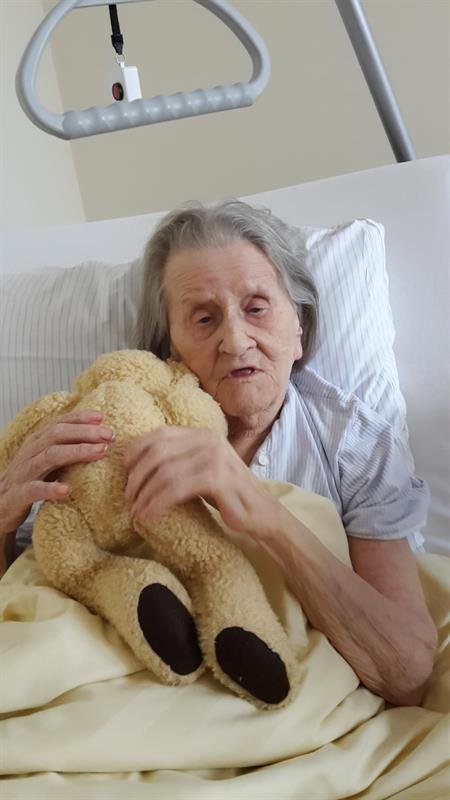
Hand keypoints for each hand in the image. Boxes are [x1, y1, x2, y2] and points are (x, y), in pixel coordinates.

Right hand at [0, 409, 113, 535]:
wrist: (0, 504)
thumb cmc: (30, 480)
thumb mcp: (47, 460)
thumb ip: (66, 447)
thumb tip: (99, 439)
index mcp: (37, 442)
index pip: (59, 423)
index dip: (79, 418)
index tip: (102, 417)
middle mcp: (30, 452)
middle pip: (57, 434)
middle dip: (85, 432)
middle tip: (110, 434)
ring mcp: (23, 472)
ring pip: (49, 456)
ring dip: (76, 452)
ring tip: (100, 452)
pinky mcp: (18, 494)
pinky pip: (34, 489)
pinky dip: (50, 488)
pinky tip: (67, 490)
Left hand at [123, 426, 277, 535]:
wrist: (260, 513)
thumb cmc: (226, 494)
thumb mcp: (200, 470)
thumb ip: (178, 460)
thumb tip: (135, 466)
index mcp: (202, 434)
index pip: (160, 434)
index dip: (136, 450)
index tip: (124, 471)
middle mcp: (209, 440)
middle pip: (158, 452)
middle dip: (137, 476)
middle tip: (127, 498)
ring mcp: (215, 458)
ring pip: (165, 472)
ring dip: (144, 494)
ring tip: (135, 511)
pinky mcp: (219, 479)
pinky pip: (177, 489)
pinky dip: (157, 503)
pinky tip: (149, 516)